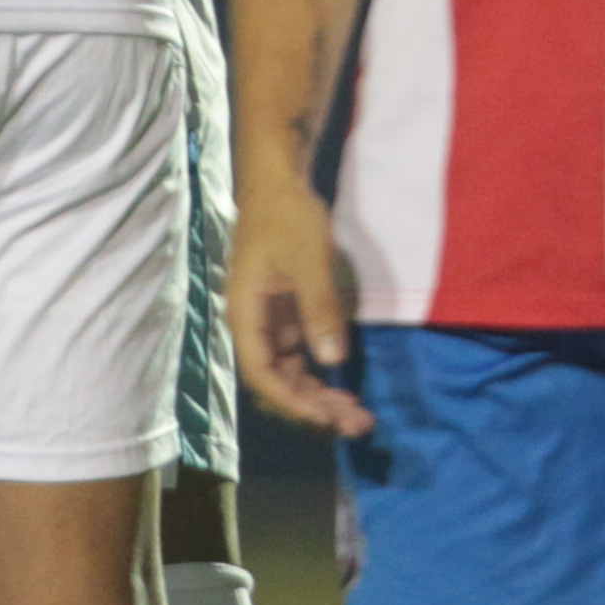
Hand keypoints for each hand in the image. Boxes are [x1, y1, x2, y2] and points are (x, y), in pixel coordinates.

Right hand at [228, 175, 373, 437]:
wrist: (279, 180)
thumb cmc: (287, 215)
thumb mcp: (307, 259)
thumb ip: (318, 309)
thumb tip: (331, 359)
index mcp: (245, 313)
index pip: (263, 373)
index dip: (293, 401)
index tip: (329, 417)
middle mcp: (253, 324)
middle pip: (276, 382)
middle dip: (313, 408)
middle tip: (358, 424)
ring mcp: (269, 322)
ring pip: (289, 375)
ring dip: (318, 398)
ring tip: (357, 416)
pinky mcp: (285, 315)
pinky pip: (299, 358)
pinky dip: (319, 376)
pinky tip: (344, 389)